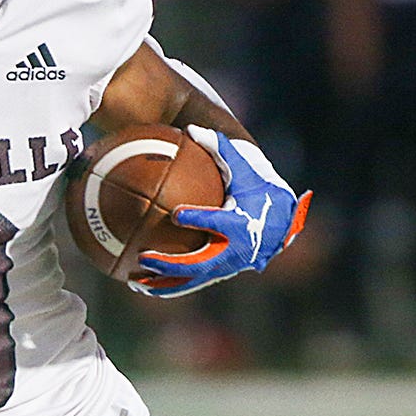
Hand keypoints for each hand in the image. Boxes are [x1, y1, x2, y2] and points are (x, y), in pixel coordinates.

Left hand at [132, 127, 311, 297]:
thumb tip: (191, 128)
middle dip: (172, 263)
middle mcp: (235, 251)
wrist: (280, 222)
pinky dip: (168, 287)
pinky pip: (191, 283)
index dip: (199, 218)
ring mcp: (227, 266)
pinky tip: (139, 285)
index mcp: (241, 223)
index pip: (218, 222)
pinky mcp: (219, 273)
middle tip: (145, 256)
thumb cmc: (257, 189)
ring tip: (135, 283)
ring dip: (164, 284)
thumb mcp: (244, 168)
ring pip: (193, 280)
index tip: (176, 214)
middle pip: (201, 262)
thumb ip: (219, 149)